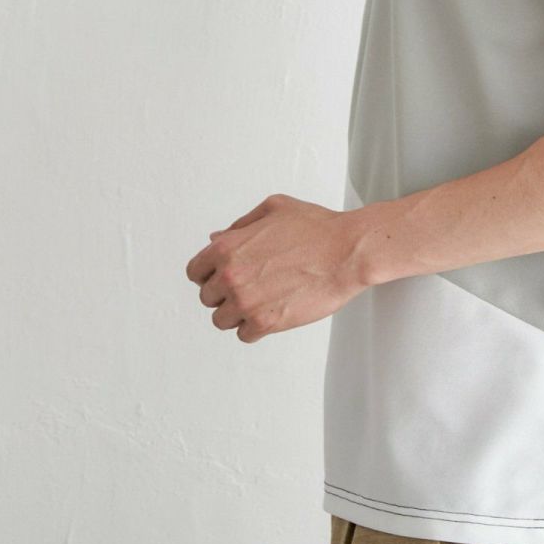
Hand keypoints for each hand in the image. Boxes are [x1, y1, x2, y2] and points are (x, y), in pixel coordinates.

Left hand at [184, 192, 367, 342]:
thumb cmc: (318, 228)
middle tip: (250, 288)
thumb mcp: (274, 208)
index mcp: (227, 247)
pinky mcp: (266, 322)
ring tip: (261, 302)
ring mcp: (246, 301)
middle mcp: (230, 276)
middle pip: (207, 298)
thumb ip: (240, 225)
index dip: (209, 274)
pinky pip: (244, 335)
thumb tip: (215, 238)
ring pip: (222, 320)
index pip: (195, 272)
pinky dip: (256, 328)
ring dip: (238, 314)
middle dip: (225, 294)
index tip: (223, 278)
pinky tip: (272, 312)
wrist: (348, 251)